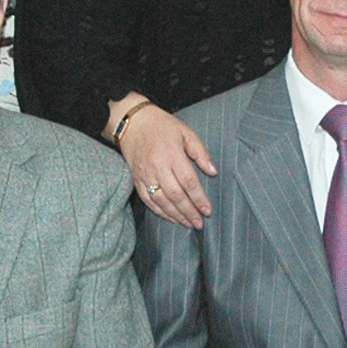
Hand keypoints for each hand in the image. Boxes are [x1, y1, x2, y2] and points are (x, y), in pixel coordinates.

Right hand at [118, 99, 217, 228]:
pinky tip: (171, 218)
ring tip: (188, 224)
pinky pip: (148, 200)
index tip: (208, 210)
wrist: (133, 123)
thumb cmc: (163, 127)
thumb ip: (200, 152)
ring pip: (161, 201)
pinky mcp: (137, 179)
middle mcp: (157, 166)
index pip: (188, 181)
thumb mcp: (186, 133)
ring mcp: (145, 174)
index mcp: (172, 154)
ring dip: (176, 215)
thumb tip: (213, 172)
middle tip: (200, 223)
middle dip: (189, 211)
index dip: (199, 198)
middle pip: (175, 195)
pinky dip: (160, 212)